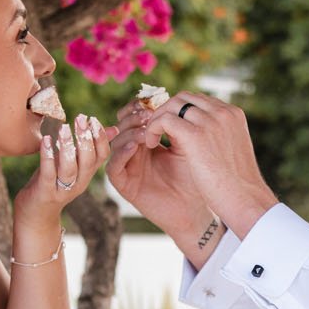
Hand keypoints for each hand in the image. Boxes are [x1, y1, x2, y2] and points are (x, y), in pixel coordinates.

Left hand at [13, 113, 113, 220]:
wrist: (36, 214)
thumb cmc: (54, 182)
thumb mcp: (74, 163)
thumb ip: (90, 147)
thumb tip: (113, 129)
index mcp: (88, 174)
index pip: (102, 156)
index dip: (100, 138)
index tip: (92, 119)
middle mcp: (79, 183)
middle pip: (88, 161)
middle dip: (86, 139)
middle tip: (80, 119)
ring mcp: (62, 189)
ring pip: (70, 169)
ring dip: (68, 147)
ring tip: (64, 128)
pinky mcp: (45, 192)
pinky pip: (48, 173)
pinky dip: (47, 156)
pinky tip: (45, 140)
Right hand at [109, 112, 213, 242]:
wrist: (195, 210)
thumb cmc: (194, 179)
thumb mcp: (187, 147)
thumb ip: (177, 126)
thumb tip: (171, 98)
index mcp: (147, 140)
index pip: (135, 116)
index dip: (140, 106)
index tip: (153, 100)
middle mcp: (134, 152)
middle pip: (121, 125)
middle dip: (133, 117)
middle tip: (147, 114)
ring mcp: (127, 168)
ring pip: (115, 143)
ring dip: (129, 133)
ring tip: (145, 129)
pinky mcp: (124, 185)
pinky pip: (113, 167)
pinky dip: (122, 154)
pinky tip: (136, 147)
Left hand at [142, 93, 278, 235]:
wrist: (245, 200)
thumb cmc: (238, 185)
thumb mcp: (231, 152)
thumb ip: (218, 137)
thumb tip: (199, 137)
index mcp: (233, 115)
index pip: (200, 101)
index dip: (180, 111)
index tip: (169, 128)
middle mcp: (223, 113)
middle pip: (184, 98)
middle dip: (166, 111)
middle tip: (156, 130)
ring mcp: (210, 122)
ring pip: (171, 105)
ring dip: (157, 120)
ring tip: (151, 139)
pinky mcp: (195, 135)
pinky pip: (163, 120)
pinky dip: (152, 129)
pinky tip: (149, 145)